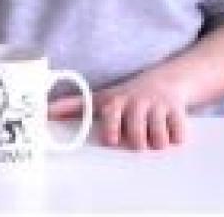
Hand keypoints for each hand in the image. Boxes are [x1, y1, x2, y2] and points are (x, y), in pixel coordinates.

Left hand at [52, 69, 189, 150]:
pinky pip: (179, 134)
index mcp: (117, 101)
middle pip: (138, 133)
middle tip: (139, 142)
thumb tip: (44, 112)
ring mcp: (159, 105)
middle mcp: (137, 102)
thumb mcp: (103, 98)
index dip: (112, 128)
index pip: (112, 114)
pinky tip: (172, 133)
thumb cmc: (128, 95)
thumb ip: (75, 107)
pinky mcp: (178, 110)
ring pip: (159, 138)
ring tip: (155, 138)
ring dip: (158, 142)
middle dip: (139, 141)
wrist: (166, 80)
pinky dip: (177, 138)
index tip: (111, 140)